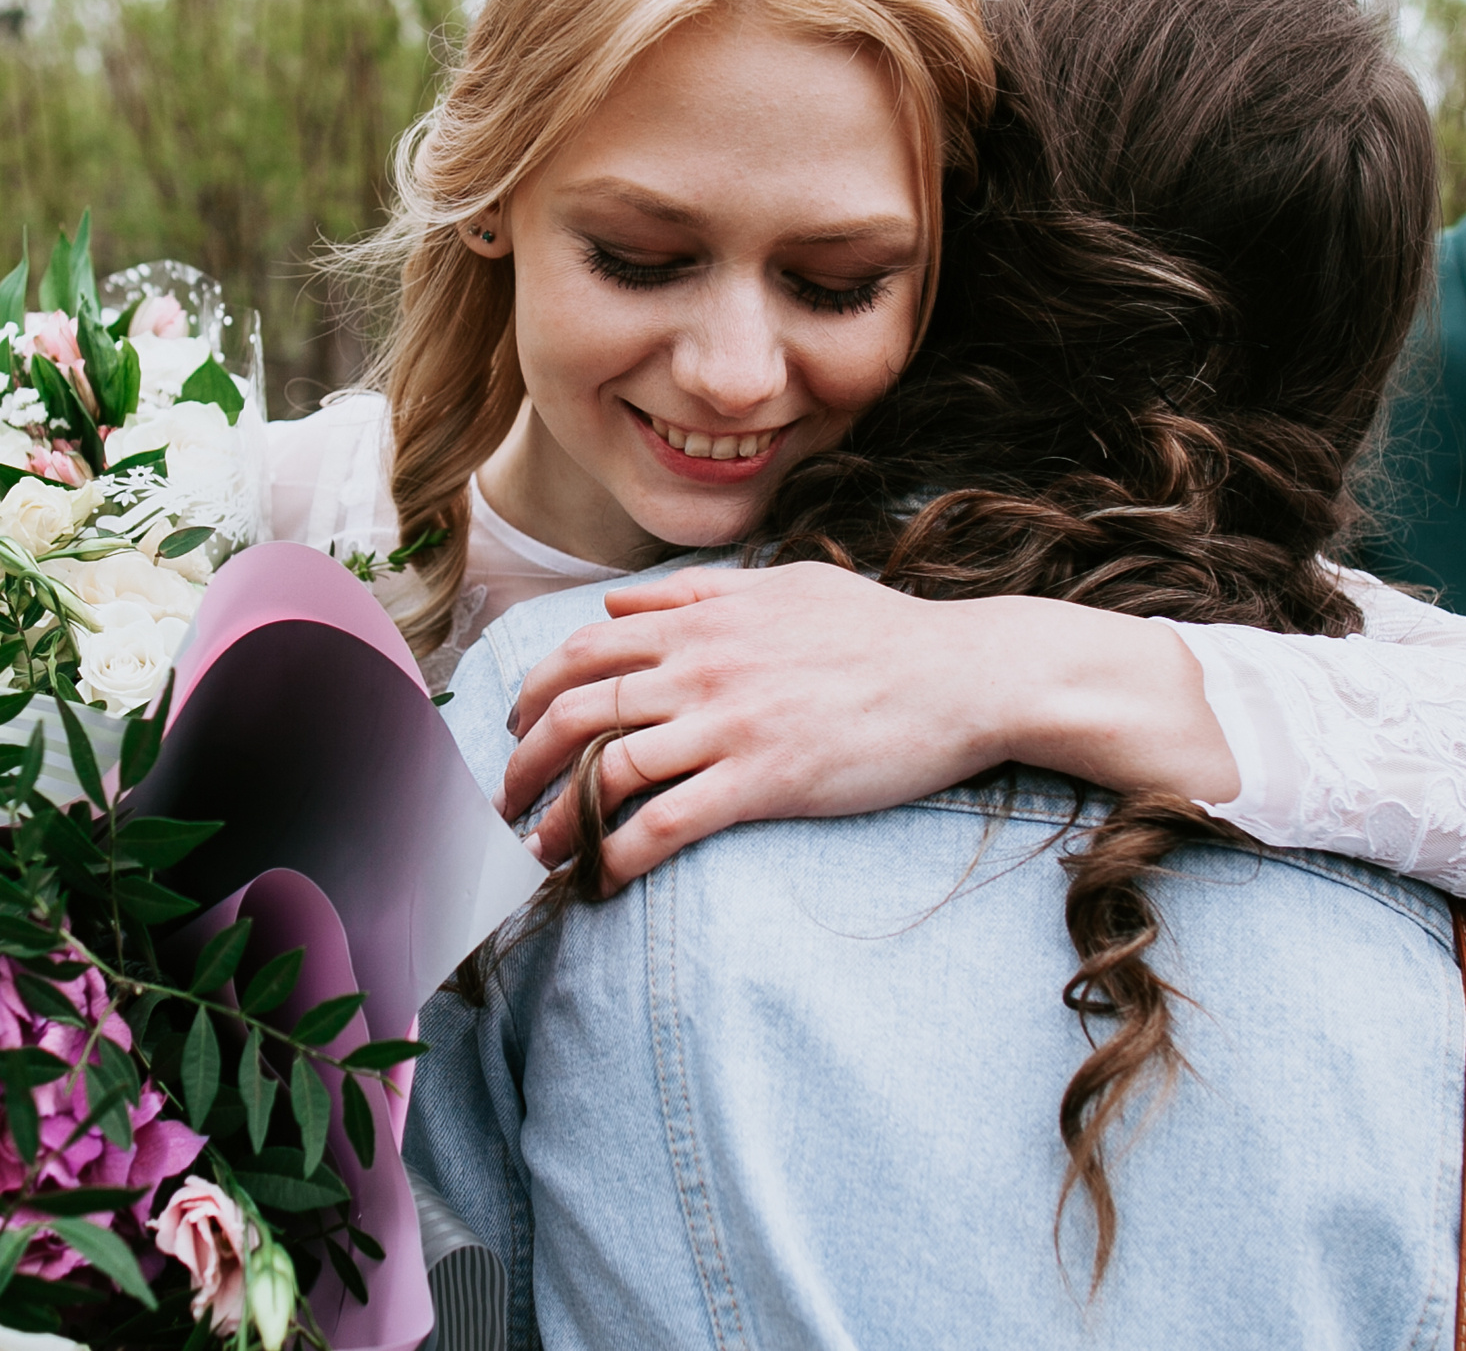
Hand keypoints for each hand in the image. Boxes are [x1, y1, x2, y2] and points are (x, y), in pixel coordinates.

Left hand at [500, 562, 1235, 891]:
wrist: (964, 674)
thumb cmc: (881, 629)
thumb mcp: (783, 584)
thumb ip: (693, 591)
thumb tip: (617, 606)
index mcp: (699, 619)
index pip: (581, 652)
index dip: (531, 694)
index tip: (512, 730)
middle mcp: (700, 666)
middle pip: (575, 712)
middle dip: (522, 763)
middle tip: (501, 804)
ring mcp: (729, 723)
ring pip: (606, 771)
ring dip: (556, 819)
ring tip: (535, 854)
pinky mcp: (764, 779)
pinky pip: (666, 823)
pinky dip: (619, 855)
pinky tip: (601, 881)